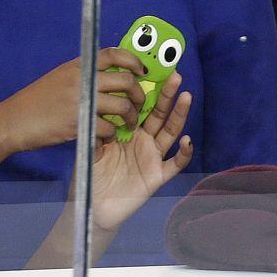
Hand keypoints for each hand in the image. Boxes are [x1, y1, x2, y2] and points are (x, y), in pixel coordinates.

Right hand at [0, 49, 145, 153]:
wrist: (14, 120)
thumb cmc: (36, 101)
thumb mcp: (60, 78)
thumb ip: (83, 75)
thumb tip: (110, 78)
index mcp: (78, 66)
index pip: (113, 54)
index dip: (133, 61)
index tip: (142, 71)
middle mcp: (82, 79)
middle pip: (126, 80)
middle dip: (139, 94)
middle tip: (138, 104)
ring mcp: (82, 100)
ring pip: (123, 105)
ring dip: (132, 117)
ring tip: (128, 124)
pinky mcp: (80, 122)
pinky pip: (109, 127)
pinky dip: (112, 134)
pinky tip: (107, 136)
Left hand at [91, 72, 192, 233]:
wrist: (93, 204)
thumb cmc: (91, 173)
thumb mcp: (90, 146)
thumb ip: (96, 128)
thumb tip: (96, 103)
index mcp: (127, 130)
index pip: (140, 106)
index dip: (147, 90)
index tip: (151, 71)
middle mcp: (143, 140)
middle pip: (158, 114)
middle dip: (167, 95)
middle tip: (175, 76)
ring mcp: (152, 157)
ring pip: (170, 132)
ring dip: (179, 115)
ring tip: (186, 96)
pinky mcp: (157, 175)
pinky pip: (174, 163)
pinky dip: (182, 152)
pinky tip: (186, 140)